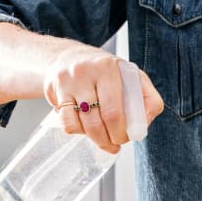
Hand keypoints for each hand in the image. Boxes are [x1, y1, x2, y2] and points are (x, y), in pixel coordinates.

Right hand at [43, 44, 163, 152]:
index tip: (124, 139)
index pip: (115, 111)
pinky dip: (77, 131)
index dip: (120, 133)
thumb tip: (143, 126)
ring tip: (103, 140)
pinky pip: (66, 122)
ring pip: (80, 125)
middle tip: (114, 144)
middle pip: (96, 121)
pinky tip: (85, 128)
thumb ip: (149, 100)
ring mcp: (66, 80)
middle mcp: (85, 71)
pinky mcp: (52, 89)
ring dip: (94, 139)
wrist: (71, 56)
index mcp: (109, 68)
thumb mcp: (134, 78)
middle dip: (108, 140)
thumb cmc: (107, 73)